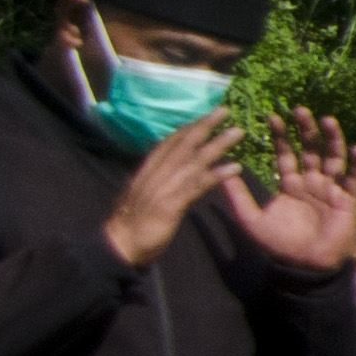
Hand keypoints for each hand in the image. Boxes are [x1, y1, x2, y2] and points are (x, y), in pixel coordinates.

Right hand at [102, 112, 248, 268]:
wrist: (118, 245)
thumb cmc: (130, 224)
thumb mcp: (140, 195)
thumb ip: (152, 180)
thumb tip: (162, 170)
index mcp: (147, 171)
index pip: (169, 142)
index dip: (188, 128)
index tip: (205, 115)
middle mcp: (155, 173)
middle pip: (182, 144)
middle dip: (204, 125)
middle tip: (224, 110)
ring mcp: (162, 187)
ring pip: (193, 160)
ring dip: (217, 144)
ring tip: (238, 132)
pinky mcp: (170, 204)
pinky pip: (197, 186)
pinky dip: (216, 175)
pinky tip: (235, 168)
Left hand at [221, 109, 355, 277]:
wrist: (305, 267)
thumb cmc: (280, 245)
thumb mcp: (251, 219)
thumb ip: (237, 195)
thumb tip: (219, 170)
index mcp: (290, 184)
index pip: (286, 154)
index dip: (280, 135)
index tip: (272, 116)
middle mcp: (312, 182)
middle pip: (310, 149)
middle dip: (305, 129)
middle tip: (299, 109)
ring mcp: (331, 189)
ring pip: (333, 157)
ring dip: (332, 138)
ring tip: (327, 120)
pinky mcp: (348, 199)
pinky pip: (355, 178)